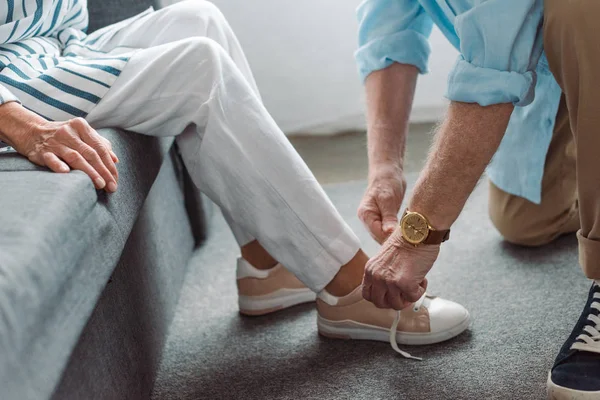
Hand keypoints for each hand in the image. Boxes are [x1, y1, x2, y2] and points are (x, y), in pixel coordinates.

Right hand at [2, 103, 118, 191]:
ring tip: (100, 184)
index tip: (115, 179)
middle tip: (111, 186)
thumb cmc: (64, 136)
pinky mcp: (42, 152)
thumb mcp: (81, 134)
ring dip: (89, 172)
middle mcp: (69, 132)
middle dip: (103, 172)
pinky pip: (52, 159)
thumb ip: (99, 144)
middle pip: (90, 154)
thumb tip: (115, 159)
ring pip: (75, 157)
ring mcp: (55, 142)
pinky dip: (59, 165)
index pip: (100, 148)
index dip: (109, 165)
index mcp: (81, 126)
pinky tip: (67, 172)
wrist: (32, 131)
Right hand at [358, 167, 405, 243]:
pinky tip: (406, 232)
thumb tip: (389, 233)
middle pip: (380, 237)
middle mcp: (368, 219)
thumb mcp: (388, 199)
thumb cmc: (387, 182)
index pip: (378, 234)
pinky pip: (389, 231)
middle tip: (410, 238)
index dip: (391, 238)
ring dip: (396, 236)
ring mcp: (375, 220)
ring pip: (385, 235)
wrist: (388, 172)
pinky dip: (396, 232)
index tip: (406, 238)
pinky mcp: (383, 219)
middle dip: (393, 239)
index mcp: (366, 214)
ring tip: (410, 235)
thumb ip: (388, 217)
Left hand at [362, 229, 439, 309]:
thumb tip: (390, 289)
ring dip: (408, 297)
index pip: (367, 295)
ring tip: (415, 283)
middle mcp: (377, 277)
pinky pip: (413, 298)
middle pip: (380, 303)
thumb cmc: (406, 241)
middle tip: (404, 293)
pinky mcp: (405, 284)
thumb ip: (382, 273)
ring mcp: (390, 282)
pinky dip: (420, 291)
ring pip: (397, 304)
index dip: (380, 298)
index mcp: (370, 270)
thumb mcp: (384, 259)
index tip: (390, 295)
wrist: (417, 231)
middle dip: (394, 301)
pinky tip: (422, 279)